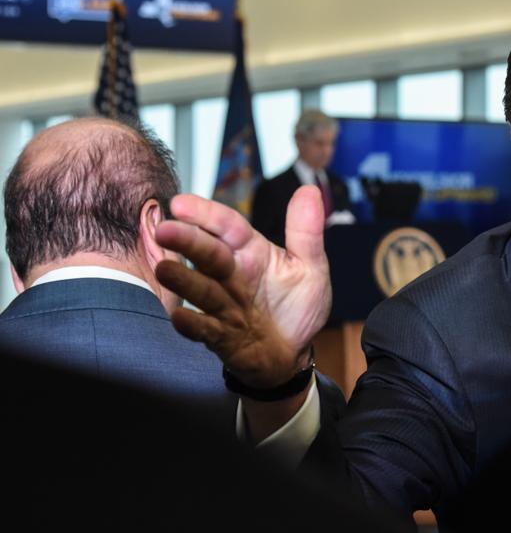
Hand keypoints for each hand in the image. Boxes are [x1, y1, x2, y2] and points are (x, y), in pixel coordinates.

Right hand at [155, 185, 330, 387]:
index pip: (228, 226)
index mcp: (252, 252)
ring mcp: (223, 305)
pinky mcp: (220, 336)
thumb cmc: (296, 306)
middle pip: (208, 253)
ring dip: (183, 279)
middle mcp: (232, 275)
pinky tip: (180, 316)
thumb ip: (306, 232)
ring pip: (200, 289)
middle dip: (186, 241)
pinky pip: (204, 329)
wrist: (291, 355)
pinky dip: (192, 324)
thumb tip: (309, 190)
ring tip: (164, 269)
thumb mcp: (310, 267)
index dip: (207, 214)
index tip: (181, 203)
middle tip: (165, 230)